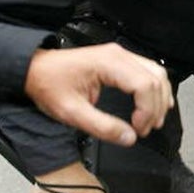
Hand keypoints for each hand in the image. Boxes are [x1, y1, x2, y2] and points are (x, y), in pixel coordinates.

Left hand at [25, 44, 173, 146]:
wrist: (33, 69)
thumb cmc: (48, 85)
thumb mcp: (71, 112)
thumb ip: (102, 126)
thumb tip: (129, 137)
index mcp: (108, 63)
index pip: (145, 85)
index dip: (147, 110)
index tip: (138, 129)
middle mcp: (119, 55)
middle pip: (155, 80)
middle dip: (155, 108)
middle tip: (145, 129)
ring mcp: (121, 55)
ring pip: (157, 74)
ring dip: (160, 98)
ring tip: (154, 120)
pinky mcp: (120, 60)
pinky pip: (149, 71)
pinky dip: (155, 89)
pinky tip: (155, 103)